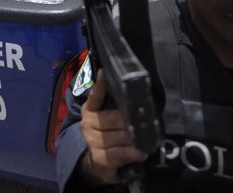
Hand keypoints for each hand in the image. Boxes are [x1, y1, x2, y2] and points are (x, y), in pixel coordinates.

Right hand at [79, 70, 146, 184]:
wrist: (96, 161)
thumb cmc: (107, 134)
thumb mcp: (108, 118)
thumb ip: (116, 105)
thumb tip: (133, 92)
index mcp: (89, 110)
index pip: (95, 96)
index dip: (100, 85)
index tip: (104, 73)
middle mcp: (87, 123)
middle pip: (115, 119)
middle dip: (132, 123)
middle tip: (145, 124)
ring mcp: (91, 141)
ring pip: (121, 137)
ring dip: (136, 139)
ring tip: (145, 141)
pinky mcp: (98, 158)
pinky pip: (121, 153)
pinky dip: (133, 153)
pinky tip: (140, 153)